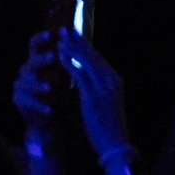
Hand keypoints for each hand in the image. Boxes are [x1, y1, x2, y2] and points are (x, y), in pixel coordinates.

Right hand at [13, 29, 65, 132]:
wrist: (46, 116)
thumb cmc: (57, 91)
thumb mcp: (61, 75)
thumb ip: (64, 60)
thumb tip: (76, 40)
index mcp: (35, 60)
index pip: (34, 45)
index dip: (40, 38)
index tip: (51, 34)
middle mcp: (26, 70)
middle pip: (31, 61)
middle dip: (42, 59)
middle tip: (53, 56)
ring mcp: (20, 85)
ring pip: (28, 82)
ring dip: (39, 84)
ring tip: (50, 87)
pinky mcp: (18, 99)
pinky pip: (29, 101)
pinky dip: (40, 105)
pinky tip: (49, 109)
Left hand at [58, 29, 131, 154]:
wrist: (115, 145)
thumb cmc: (108, 127)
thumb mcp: (105, 103)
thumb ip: (96, 88)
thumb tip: (84, 78)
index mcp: (115, 80)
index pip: (98, 57)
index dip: (85, 44)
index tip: (74, 35)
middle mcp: (111, 80)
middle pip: (92, 54)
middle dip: (77, 41)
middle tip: (64, 29)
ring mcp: (103, 87)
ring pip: (86, 61)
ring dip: (72, 48)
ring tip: (59, 39)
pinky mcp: (93, 96)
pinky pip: (80, 74)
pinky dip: (70, 63)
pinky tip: (60, 56)